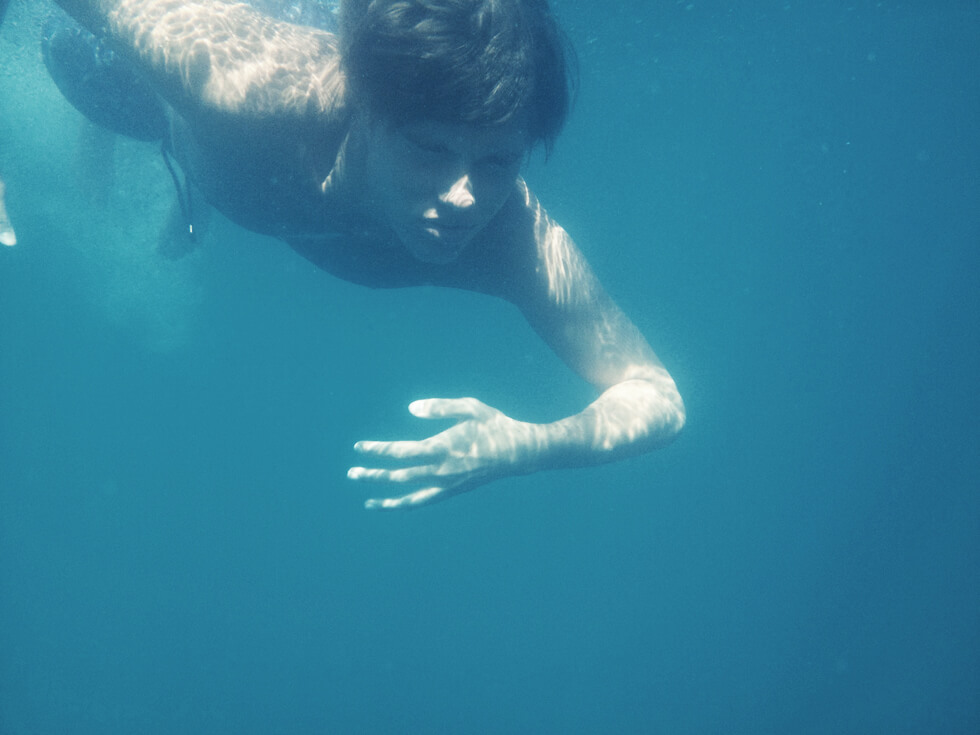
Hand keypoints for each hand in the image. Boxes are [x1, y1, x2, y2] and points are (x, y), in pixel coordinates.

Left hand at [348, 397, 537, 509]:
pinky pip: (425, 502)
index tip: (359, 448)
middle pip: (399, 476)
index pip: (401, 452)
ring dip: (386, 498)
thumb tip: (411, 408)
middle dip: (373, 475)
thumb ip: (439, 407)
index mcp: (442, 448)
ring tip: (367, 500)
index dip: (377, 450)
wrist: (518, 453)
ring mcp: (447, 485)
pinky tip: (394, 504)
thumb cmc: (494, 426)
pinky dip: (406, 505)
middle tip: (351, 473)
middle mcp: (441, 470)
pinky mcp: (453, 492)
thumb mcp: (470, 407)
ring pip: (410, 496)